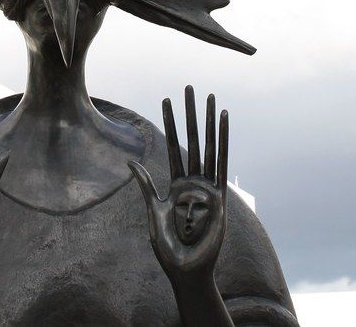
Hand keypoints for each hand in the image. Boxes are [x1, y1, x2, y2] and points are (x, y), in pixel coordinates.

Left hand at [129, 87, 228, 284]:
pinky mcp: (219, 195)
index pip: (172, 145)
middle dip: (190, 113)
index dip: (169, 123)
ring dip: (209, 121)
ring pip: (207, 144)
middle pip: (191, 138)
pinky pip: (221, 162)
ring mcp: (207, 186)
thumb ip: (146, 185)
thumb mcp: (153, 211)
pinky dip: (222, 140)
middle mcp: (193, 181)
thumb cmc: (168, 247)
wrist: (185, 268)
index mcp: (176, 184)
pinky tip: (225, 121)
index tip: (166, 100)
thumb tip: (131, 161)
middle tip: (190, 87)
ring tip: (211, 98)